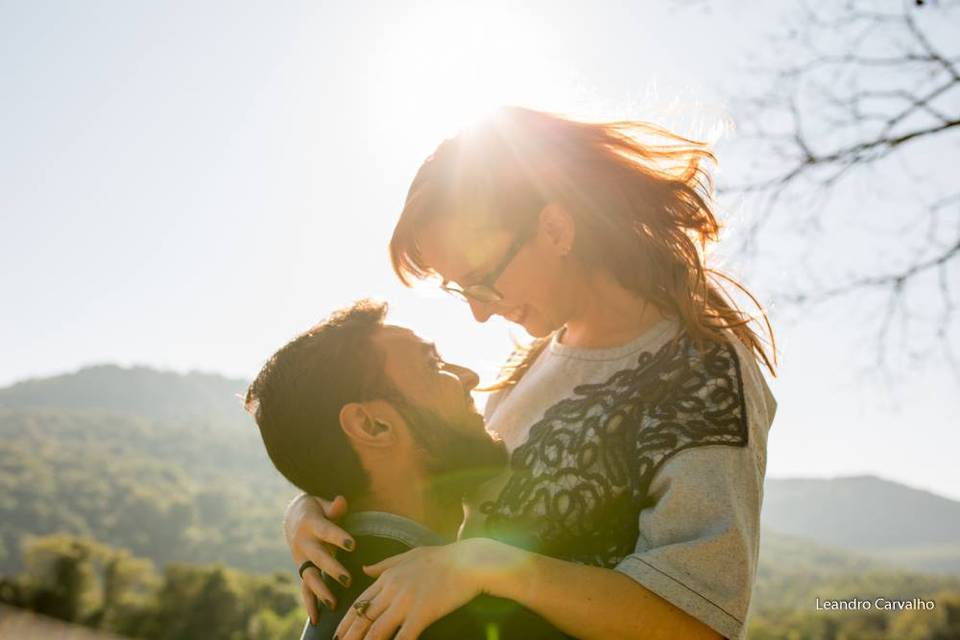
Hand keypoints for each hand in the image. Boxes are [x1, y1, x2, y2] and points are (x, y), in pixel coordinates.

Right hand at [285, 493, 354, 621]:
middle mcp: (304, 543)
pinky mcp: (302, 569)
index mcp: (312, 524)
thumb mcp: (322, 502)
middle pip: (319, 557)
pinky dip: (310, 604)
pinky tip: (316, 619)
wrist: (292, 517)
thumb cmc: (316, 508)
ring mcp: (301, 558)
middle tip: (347, 580)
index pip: (327, 531)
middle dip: (332, 569)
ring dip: (321, 591)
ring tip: (333, 604)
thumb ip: (333, 507)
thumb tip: (342, 502)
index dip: (338, 538)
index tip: (353, 545)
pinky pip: (305, 588)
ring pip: (310, 576)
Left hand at [335, 539, 512, 639]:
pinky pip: (403, 636)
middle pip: (364, 617)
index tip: (338, 634)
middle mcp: (392, 589)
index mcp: (388, 576)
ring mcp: (406, 602)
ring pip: (377, 629)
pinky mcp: (422, 613)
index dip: (347, 621)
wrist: (468, 561)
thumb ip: (385, 564)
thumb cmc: (442, 558)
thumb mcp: (409, 555)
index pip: (360, 602)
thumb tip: (363, 569)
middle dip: (349, 635)